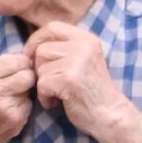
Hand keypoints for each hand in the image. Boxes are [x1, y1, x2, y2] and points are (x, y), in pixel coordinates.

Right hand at [0, 51, 36, 142]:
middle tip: (19, 81)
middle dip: (26, 76)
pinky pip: (28, 105)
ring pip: (29, 90)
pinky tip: (9, 110)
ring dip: (23, 91)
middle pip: (27, 75)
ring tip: (9, 97)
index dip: (20, 63)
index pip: (15, 61)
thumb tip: (22, 57)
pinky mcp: (15, 121)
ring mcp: (6, 107)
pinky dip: (22, 105)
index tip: (18, 67)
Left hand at [27, 21, 134, 138]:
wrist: (111, 115)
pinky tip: (56, 103)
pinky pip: (42, 83)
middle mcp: (83, 45)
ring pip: (40, 68)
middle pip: (42, 49)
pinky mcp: (70, 78)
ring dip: (43, 85)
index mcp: (86, 38)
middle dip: (39, 68)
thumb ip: (64, 49)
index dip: (36, 40)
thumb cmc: (91, 91)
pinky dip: (44, 97)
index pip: (52, 27)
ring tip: (57, 94)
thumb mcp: (83, 60)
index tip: (31, 56)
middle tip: (50, 83)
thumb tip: (30, 46)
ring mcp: (77, 61)